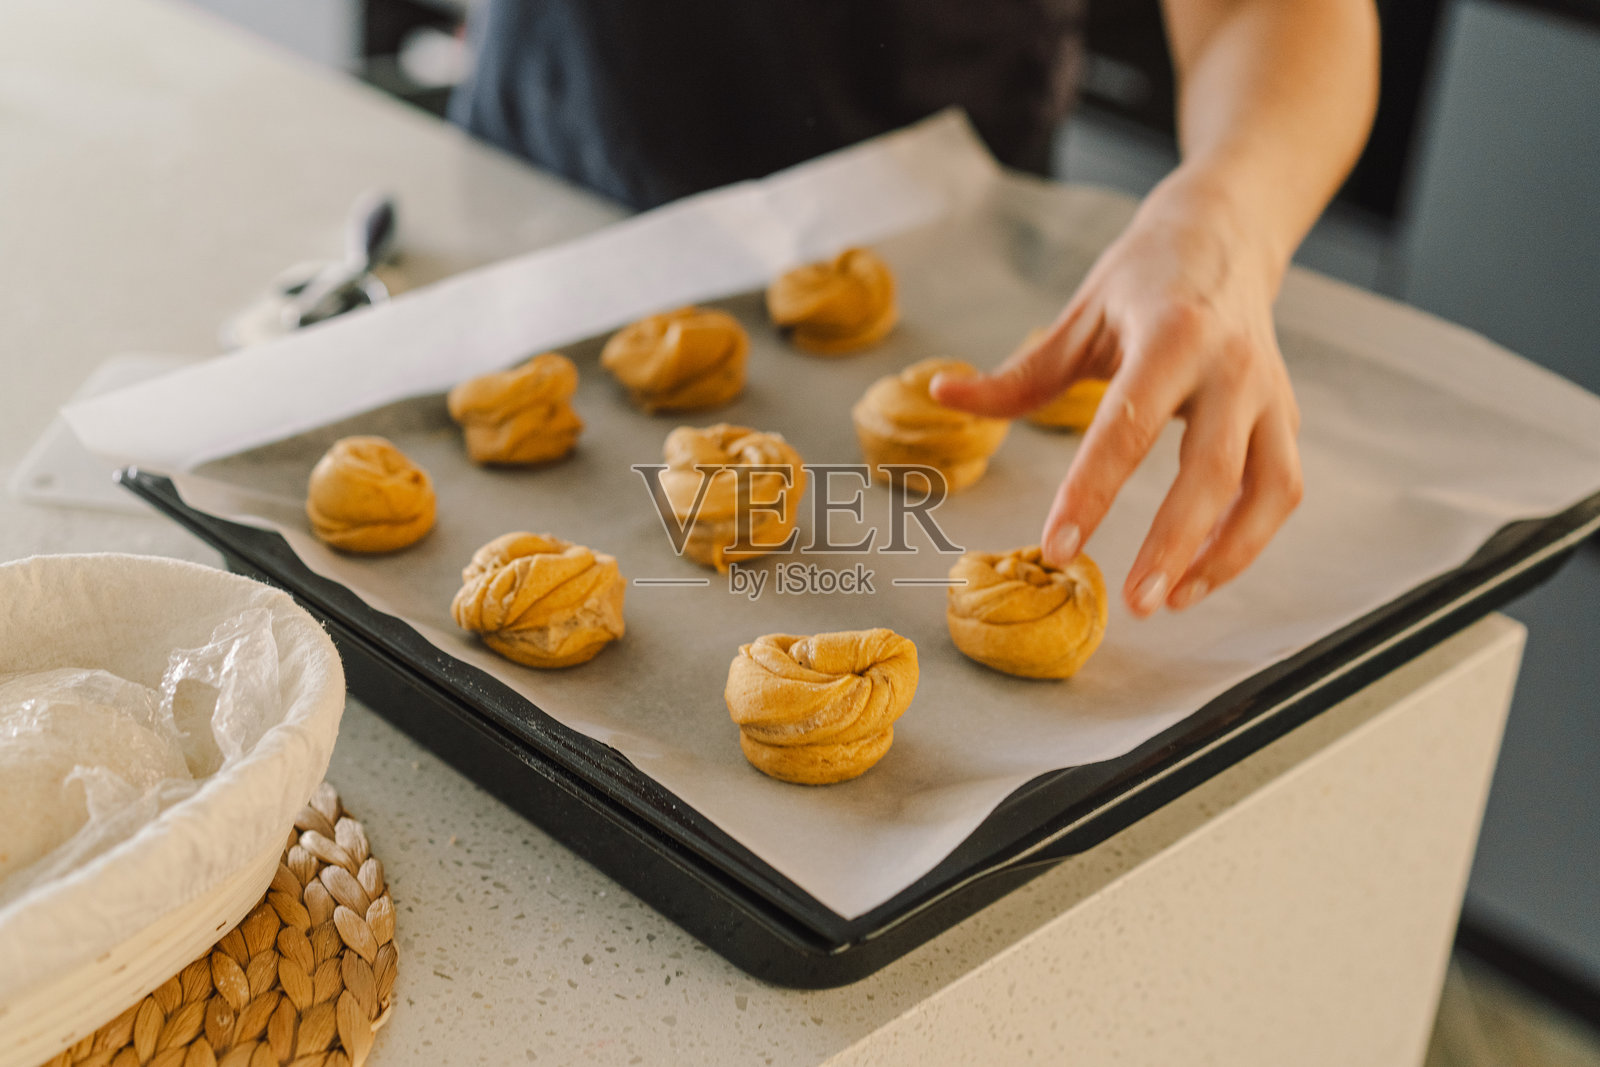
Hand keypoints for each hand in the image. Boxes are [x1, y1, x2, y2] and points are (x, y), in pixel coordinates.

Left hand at [930, 169, 1303, 616]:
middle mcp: (1231, 367)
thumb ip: (1016, 375)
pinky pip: (1280, 490)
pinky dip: (1247, 539)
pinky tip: (1200, 574)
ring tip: (1171, 601)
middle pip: (1211, 470)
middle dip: (1173, 543)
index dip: (1091, 494)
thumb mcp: (1078, 318)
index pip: (1127, 428)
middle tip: (1133, 602)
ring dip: (1226, 556)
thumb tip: (941, 396)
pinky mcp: (1287, 417)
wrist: (1226, 234)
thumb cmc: (1143, 280)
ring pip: (1266, 490)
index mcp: (1171, 337)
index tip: (1058, 547)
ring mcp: (1270, 394)